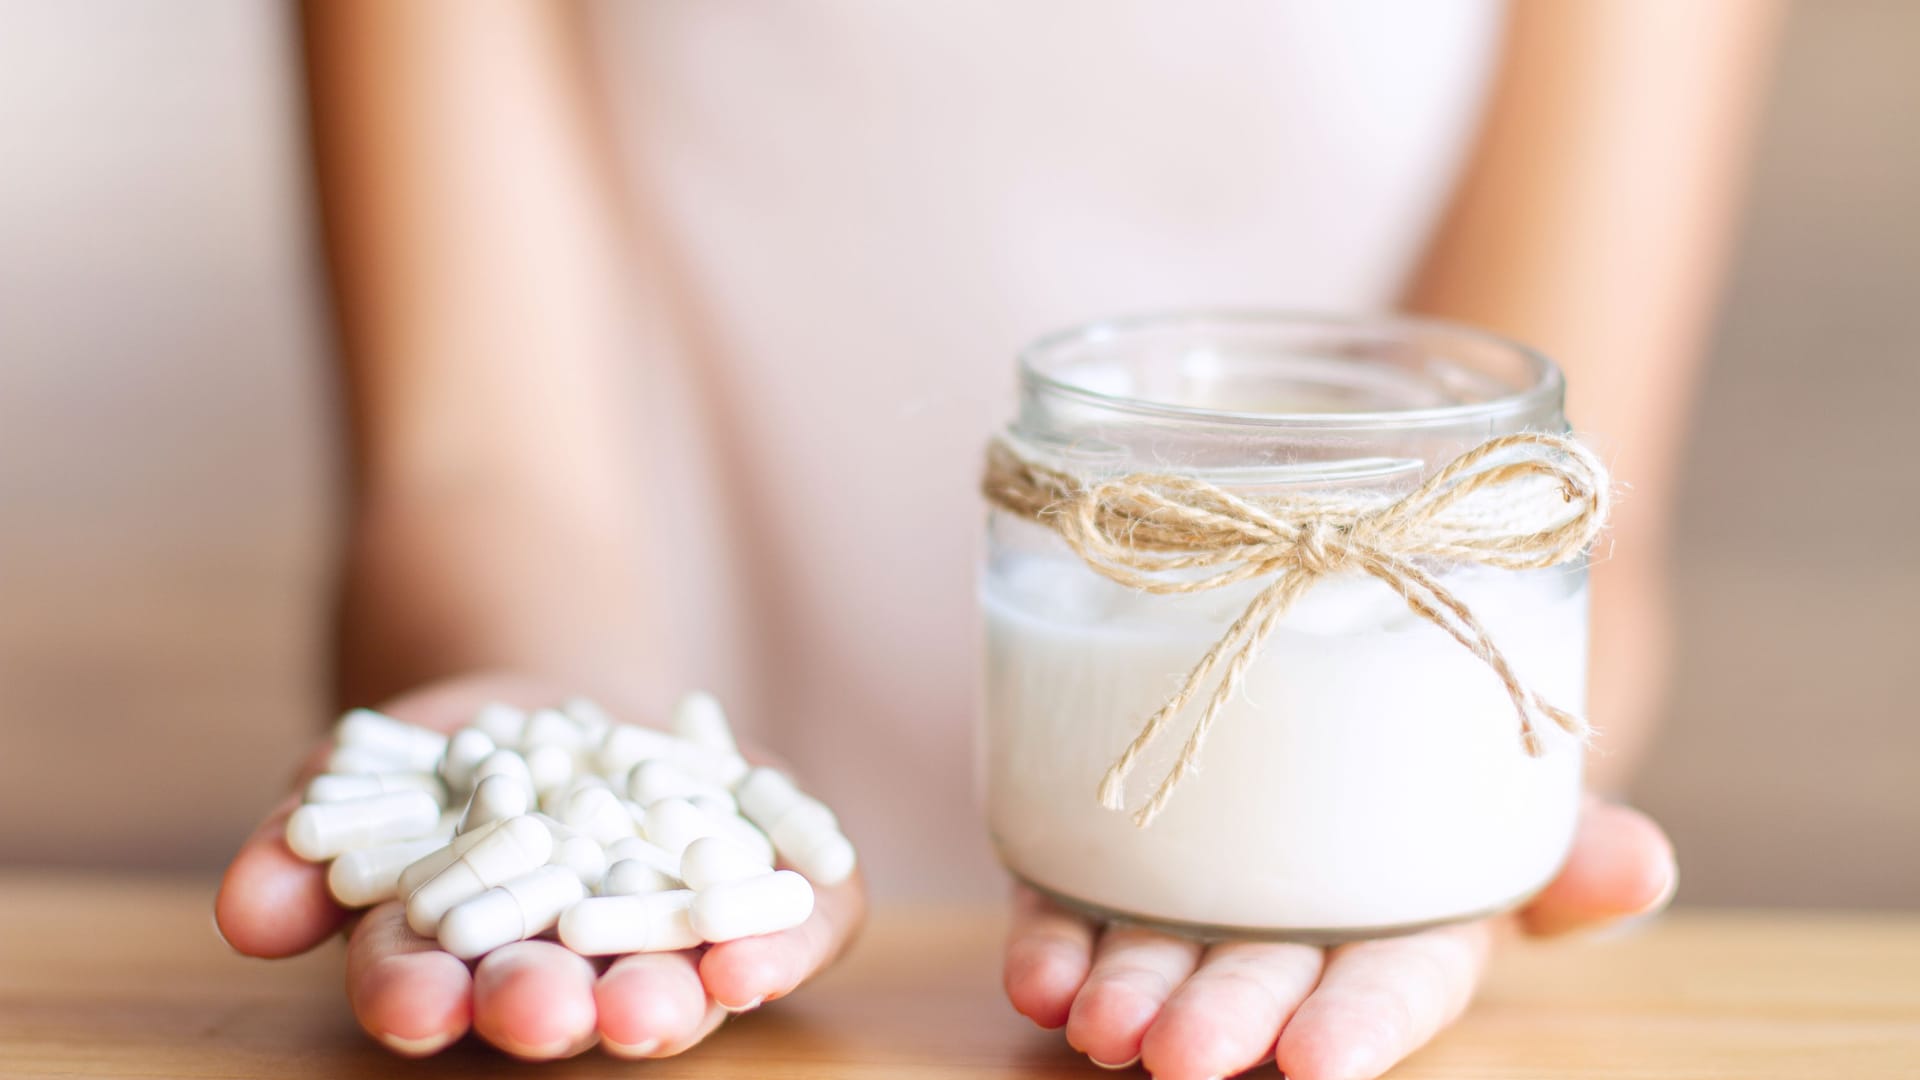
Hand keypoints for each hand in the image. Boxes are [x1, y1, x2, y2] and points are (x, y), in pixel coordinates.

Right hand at [214, 673, 867, 1059]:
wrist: (565, 706)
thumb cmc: (450, 761)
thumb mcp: (368, 774)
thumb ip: (305, 839)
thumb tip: (247, 907)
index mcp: (459, 959)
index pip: (426, 989)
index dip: (418, 997)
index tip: (414, 1000)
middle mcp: (570, 969)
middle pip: (557, 1004)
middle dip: (551, 1011)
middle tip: (551, 1012)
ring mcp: (672, 936)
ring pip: (674, 984)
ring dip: (669, 998)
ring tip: (669, 999)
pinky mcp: (764, 888)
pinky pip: (787, 930)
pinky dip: (784, 945)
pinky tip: (764, 957)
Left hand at [1003, 796, 1673, 1078]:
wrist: (1345, 694)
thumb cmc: (1443, 764)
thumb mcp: (1516, 795)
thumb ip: (1570, 840)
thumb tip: (1644, 867)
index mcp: (1406, 923)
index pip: (1392, 986)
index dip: (1361, 1025)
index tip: (1319, 1064)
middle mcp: (1298, 926)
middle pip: (1262, 978)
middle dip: (1223, 1017)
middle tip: (1180, 1055)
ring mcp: (1199, 900)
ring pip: (1163, 953)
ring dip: (1126, 989)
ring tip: (1094, 1019)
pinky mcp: (1112, 863)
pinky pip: (1078, 910)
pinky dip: (1052, 947)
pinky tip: (1035, 975)